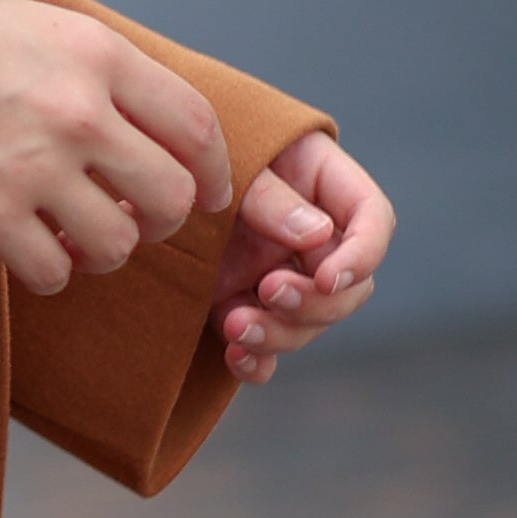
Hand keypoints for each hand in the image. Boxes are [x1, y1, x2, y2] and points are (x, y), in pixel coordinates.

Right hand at [0, 0, 230, 296]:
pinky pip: (54, 272)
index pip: (195, 125)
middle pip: (172, 196)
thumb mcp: (45, 28)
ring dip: (105, 250)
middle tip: (136, 218)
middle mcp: (78, 112)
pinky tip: (30, 246)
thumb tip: (166, 130)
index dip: (216, 171)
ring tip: (76, 235)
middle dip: (162, 219)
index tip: (211, 193)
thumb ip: (106, 71)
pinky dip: (50, 270)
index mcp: (98, 56)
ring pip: (118, 244)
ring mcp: (34, 166)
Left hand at [213, 131, 395, 382]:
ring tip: (235, 325)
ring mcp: (279, 276)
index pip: (373, 221)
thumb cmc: (191, 156)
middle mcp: (310, 238)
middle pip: (347, 287)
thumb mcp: (232, 163)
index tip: (328, 278)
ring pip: (308, 324)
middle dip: (315, 302)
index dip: (362, 256)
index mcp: (323, 186)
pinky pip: (267, 350)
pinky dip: (256, 362)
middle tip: (269, 291)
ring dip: (280, 334)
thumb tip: (316, 234)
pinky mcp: (244, 307)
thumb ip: (269, 196)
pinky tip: (236, 357)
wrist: (143, 182)